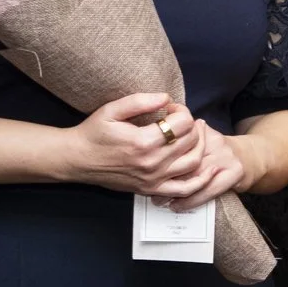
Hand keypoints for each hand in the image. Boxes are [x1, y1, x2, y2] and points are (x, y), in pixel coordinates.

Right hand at [65, 93, 202, 195]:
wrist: (77, 160)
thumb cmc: (93, 133)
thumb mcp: (111, 110)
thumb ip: (140, 101)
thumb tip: (167, 97)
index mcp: (143, 141)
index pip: (181, 123)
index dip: (181, 111)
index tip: (171, 108)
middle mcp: (152, 163)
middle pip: (190, 141)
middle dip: (192, 125)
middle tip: (183, 119)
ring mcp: (153, 179)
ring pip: (193, 163)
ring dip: (201, 146)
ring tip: (197, 134)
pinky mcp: (152, 189)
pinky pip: (185, 189)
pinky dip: (201, 181)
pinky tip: (210, 169)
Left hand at [154, 121, 257, 209]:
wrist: (252, 157)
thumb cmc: (218, 152)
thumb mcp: (200, 137)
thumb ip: (181, 138)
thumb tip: (156, 141)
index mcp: (202, 130)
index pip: (177, 144)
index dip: (160, 158)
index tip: (145, 168)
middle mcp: (215, 141)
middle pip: (185, 160)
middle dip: (164, 178)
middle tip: (147, 190)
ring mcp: (226, 157)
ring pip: (195, 177)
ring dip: (175, 192)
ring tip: (159, 201)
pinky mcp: (235, 172)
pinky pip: (209, 190)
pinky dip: (192, 201)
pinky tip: (178, 205)